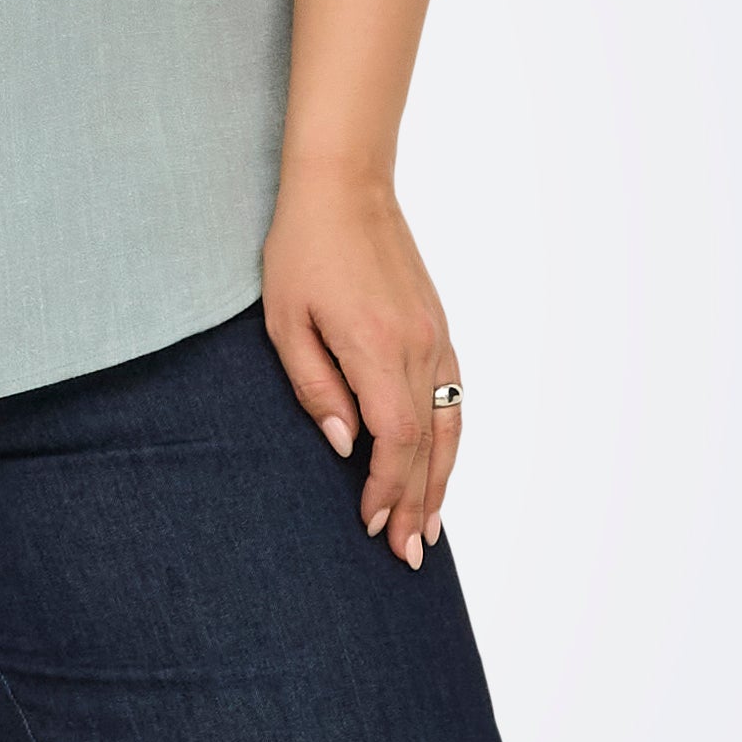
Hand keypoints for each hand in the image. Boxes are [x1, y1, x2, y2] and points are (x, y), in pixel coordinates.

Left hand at [262, 167, 462, 566]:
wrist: (345, 186)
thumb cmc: (302, 250)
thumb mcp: (285, 321)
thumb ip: (313, 386)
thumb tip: (341, 444)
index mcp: (378, 348)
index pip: (394, 440)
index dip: (387, 488)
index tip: (371, 525)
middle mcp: (419, 347)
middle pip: (427, 443)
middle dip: (417, 503)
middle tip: (409, 555)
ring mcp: (436, 338)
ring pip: (450, 425)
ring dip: (442, 480)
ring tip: (431, 528)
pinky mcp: (439, 328)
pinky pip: (455, 397)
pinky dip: (451, 440)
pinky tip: (442, 467)